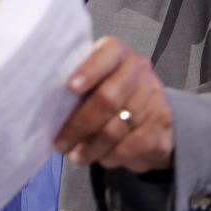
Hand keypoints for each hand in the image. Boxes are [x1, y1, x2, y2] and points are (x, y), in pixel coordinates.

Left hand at [54, 37, 173, 172]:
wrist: (151, 111)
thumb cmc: (110, 92)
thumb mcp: (94, 81)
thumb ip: (77, 86)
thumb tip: (48, 106)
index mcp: (119, 53)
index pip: (108, 53)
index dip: (89, 69)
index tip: (70, 87)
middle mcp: (139, 71)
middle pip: (109, 97)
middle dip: (80, 124)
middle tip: (61, 142)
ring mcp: (154, 96)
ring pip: (118, 127)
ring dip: (92, 147)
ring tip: (78, 155)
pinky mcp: (162, 123)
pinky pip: (132, 146)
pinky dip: (111, 156)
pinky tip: (100, 158)